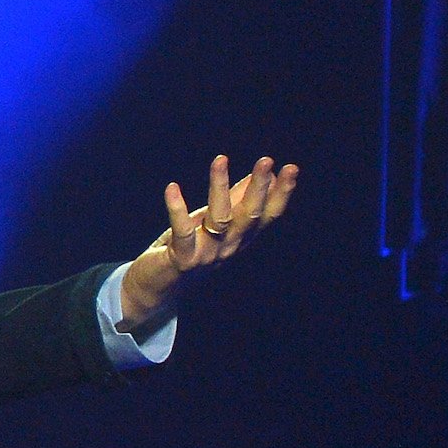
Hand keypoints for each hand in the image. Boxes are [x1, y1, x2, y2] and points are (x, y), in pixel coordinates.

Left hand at [120, 155, 299, 327]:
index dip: (281, 194)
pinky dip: (177, 209)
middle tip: (267, 160)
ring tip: (221, 159)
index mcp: (240, 239)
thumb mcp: (214, 222)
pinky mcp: (182, 260)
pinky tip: (172, 187)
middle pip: (250, 216)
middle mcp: (229, 248)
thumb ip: (235, 200)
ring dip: (220, 187)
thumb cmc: (185, 249)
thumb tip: (260, 176)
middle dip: (259, 188)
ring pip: (220, 219)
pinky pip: (182, 232)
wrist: (156, 288)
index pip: (268, 215)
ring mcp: (207, 256)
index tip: (290, 168)